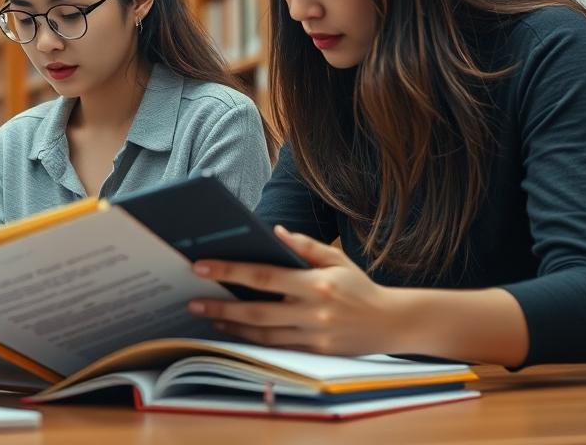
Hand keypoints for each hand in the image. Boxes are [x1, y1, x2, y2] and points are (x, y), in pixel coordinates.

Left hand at [188, 225, 403, 356]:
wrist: (393, 323)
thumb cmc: (360, 287)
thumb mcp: (336, 259)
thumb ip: (304, 245)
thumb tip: (273, 231)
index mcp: (316, 283)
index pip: (264, 276)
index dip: (230, 271)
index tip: (202, 267)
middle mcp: (313, 311)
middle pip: (257, 310)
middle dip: (221, 306)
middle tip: (192, 302)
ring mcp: (313, 335)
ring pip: (263, 333)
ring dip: (232, 327)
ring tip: (207, 317)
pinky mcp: (315, 353)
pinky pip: (277, 347)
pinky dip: (253, 340)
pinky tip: (235, 332)